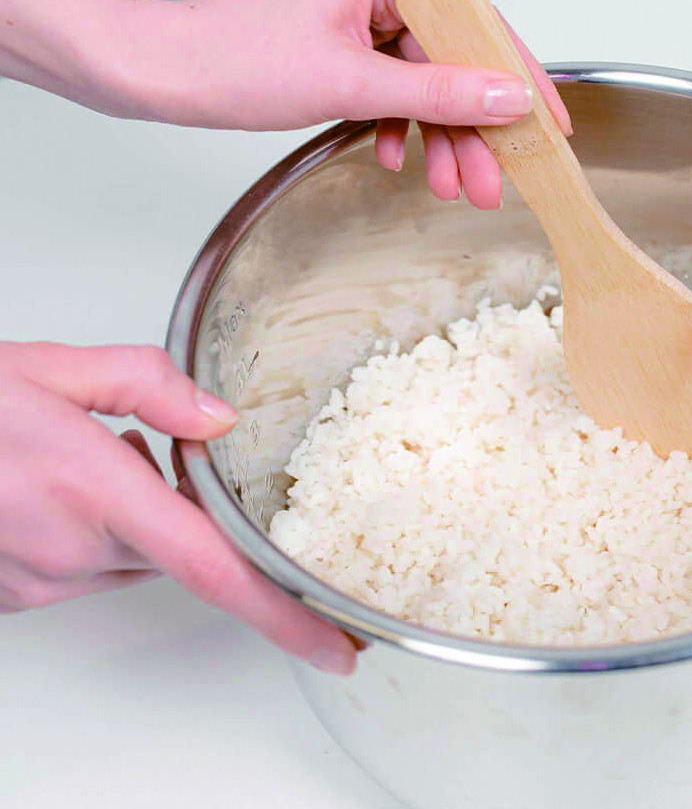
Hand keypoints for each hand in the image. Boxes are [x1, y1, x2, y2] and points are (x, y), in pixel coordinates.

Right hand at [0, 342, 355, 673]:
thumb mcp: (57, 367)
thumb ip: (152, 385)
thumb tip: (219, 419)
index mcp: (95, 492)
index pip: (218, 571)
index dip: (287, 617)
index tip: (338, 646)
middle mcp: (72, 551)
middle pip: (179, 549)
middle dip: (178, 506)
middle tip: (134, 447)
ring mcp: (42, 581)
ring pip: (133, 557)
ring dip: (131, 514)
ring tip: (77, 461)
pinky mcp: (20, 596)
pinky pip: (90, 567)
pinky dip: (94, 531)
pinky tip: (51, 489)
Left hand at [123, 0, 571, 207]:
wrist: (167, 73)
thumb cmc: (236, 59)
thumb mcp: (352, 84)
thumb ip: (438, 93)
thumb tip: (507, 97)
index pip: (476, 19)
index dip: (519, 76)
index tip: (550, 122)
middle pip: (452, 57)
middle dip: (471, 128)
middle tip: (494, 181)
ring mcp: (361, 7)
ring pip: (423, 79)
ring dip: (437, 136)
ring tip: (450, 185)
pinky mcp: (345, 36)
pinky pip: (391, 83)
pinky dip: (397, 123)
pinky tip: (392, 156)